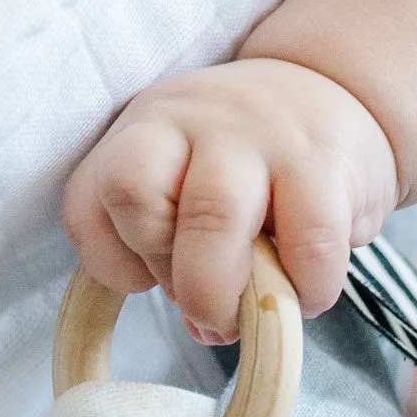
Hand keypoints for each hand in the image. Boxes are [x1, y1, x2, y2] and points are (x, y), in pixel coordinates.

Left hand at [61, 56, 398, 339]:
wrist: (329, 88)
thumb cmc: (245, 160)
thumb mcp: (188, 184)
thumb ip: (175, 253)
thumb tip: (205, 328)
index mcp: (141, 134)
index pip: (87, 206)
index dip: (114, 266)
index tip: (152, 280)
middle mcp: (187, 122)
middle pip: (137, 200)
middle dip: (172, 280)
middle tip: (211, 308)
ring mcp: (254, 133)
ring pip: (213, 217)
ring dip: (227, 294)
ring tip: (254, 314)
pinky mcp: (323, 160)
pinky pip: (307, 243)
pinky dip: (307, 289)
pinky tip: (307, 291)